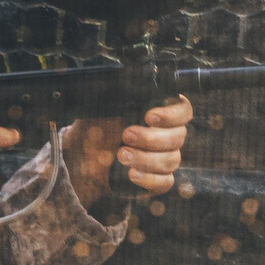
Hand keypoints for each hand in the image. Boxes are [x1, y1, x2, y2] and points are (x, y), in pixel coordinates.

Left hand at [62, 97, 193, 207]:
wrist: (80, 158)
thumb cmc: (95, 128)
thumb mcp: (103, 108)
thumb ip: (121, 96)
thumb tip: (132, 81)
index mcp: (160, 114)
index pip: (183, 111)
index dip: (172, 114)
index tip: (149, 116)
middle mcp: (167, 136)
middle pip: (178, 137)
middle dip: (151, 138)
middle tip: (126, 135)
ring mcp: (164, 159)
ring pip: (171, 160)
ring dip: (146, 158)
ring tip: (120, 155)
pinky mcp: (157, 181)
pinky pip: (165, 182)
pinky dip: (149, 179)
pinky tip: (131, 174)